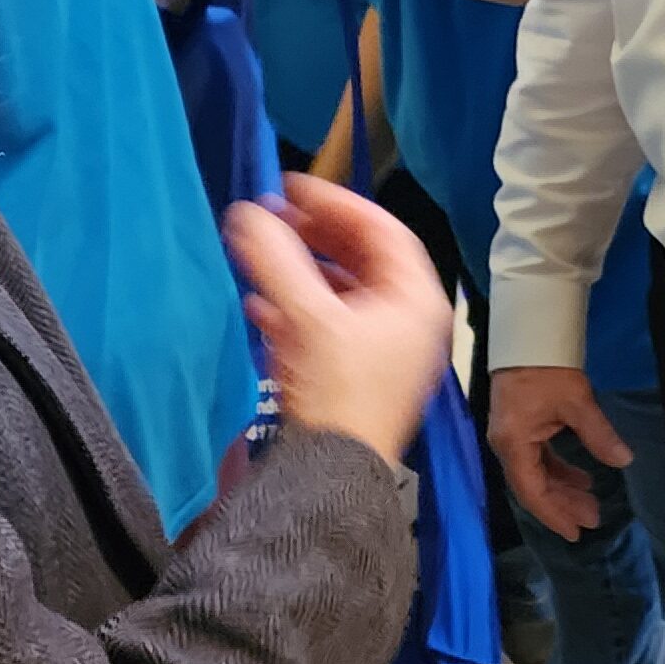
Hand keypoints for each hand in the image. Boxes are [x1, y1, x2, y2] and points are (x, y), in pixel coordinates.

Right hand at [225, 180, 450, 469]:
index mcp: (416, 300)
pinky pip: (329, 327)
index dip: (335, 203)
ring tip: (261, 259)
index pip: (382, 229)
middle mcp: (409, 322)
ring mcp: (386, 350)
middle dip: (314, 237)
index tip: (293, 189)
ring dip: (300, 272)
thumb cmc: (338, 396)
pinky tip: (260, 307)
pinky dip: (296, 310)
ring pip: (342, 293)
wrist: (333, 475)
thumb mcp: (305, 317)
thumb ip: (275, 259)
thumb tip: (248, 215)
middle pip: (362, 259)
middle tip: (275, 219)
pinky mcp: (359, 376)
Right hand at [489, 363, 631, 538]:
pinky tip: (581, 477)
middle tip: (592, 520)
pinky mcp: (520, 428)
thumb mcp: (576, 401)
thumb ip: (598, 434)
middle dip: (562, 505)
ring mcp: (511, 437)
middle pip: (533, 487)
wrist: (527, 336)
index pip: (533, 491)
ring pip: (536, 474)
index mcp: (514, 444)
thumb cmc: (547, 369)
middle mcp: (507, 446)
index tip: (576, 532)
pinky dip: (558, 470)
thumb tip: (624, 460)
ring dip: (562, 489)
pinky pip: (538, 459)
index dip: (555, 514)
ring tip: (591, 502)